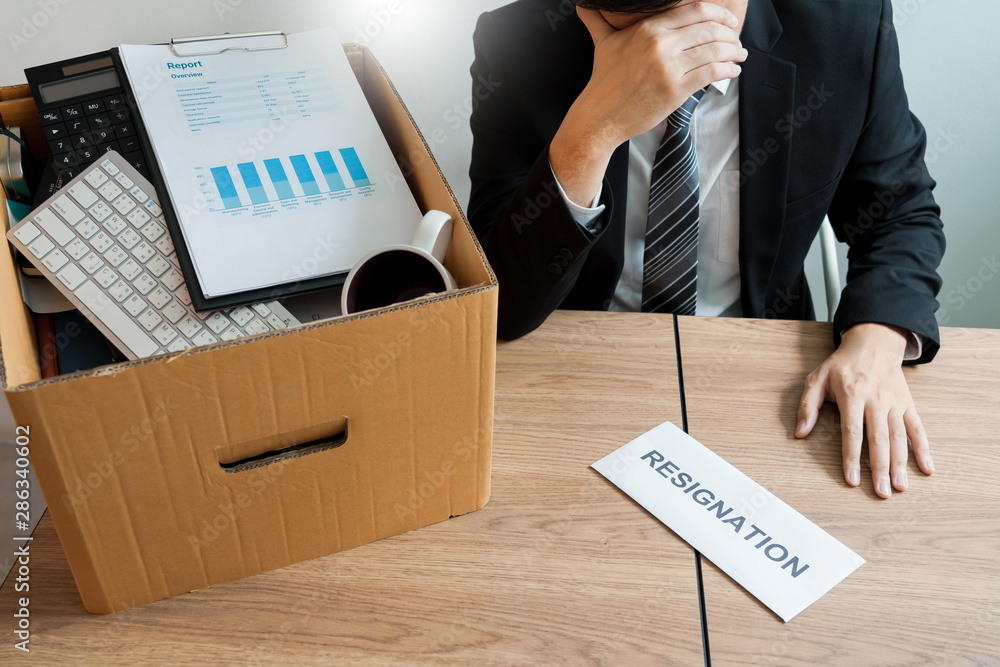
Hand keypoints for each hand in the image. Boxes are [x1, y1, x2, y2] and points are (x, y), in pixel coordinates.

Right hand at [550, 3, 746, 205]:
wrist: (600, 117)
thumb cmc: (603, 82)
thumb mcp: (603, 43)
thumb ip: (598, 21)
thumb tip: (584, 6)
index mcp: (648, 28)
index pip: (695, 10)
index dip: (718, 13)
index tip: (728, 21)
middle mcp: (660, 43)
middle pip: (709, 28)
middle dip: (730, 33)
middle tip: (737, 41)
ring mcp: (669, 66)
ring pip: (714, 49)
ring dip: (734, 52)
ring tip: (739, 56)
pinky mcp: (676, 89)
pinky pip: (712, 72)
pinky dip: (728, 70)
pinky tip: (732, 71)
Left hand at [796, 323, 934, 497]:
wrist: (873, 343)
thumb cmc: (841, 365)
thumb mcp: (817, 378)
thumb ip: (807, 406)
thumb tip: (800, 433)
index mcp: (852, 395)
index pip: (852, 432)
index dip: (852, 457)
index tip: (852, 480)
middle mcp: (876, 400)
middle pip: (879, 440)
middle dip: (880, 469)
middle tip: (881, 493)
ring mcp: (894, 403)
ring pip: (899, 438)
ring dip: (900, 464)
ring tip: (900, 488)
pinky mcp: (907, 404)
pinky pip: (917, 428)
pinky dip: (923, 449)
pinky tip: (927, 468)